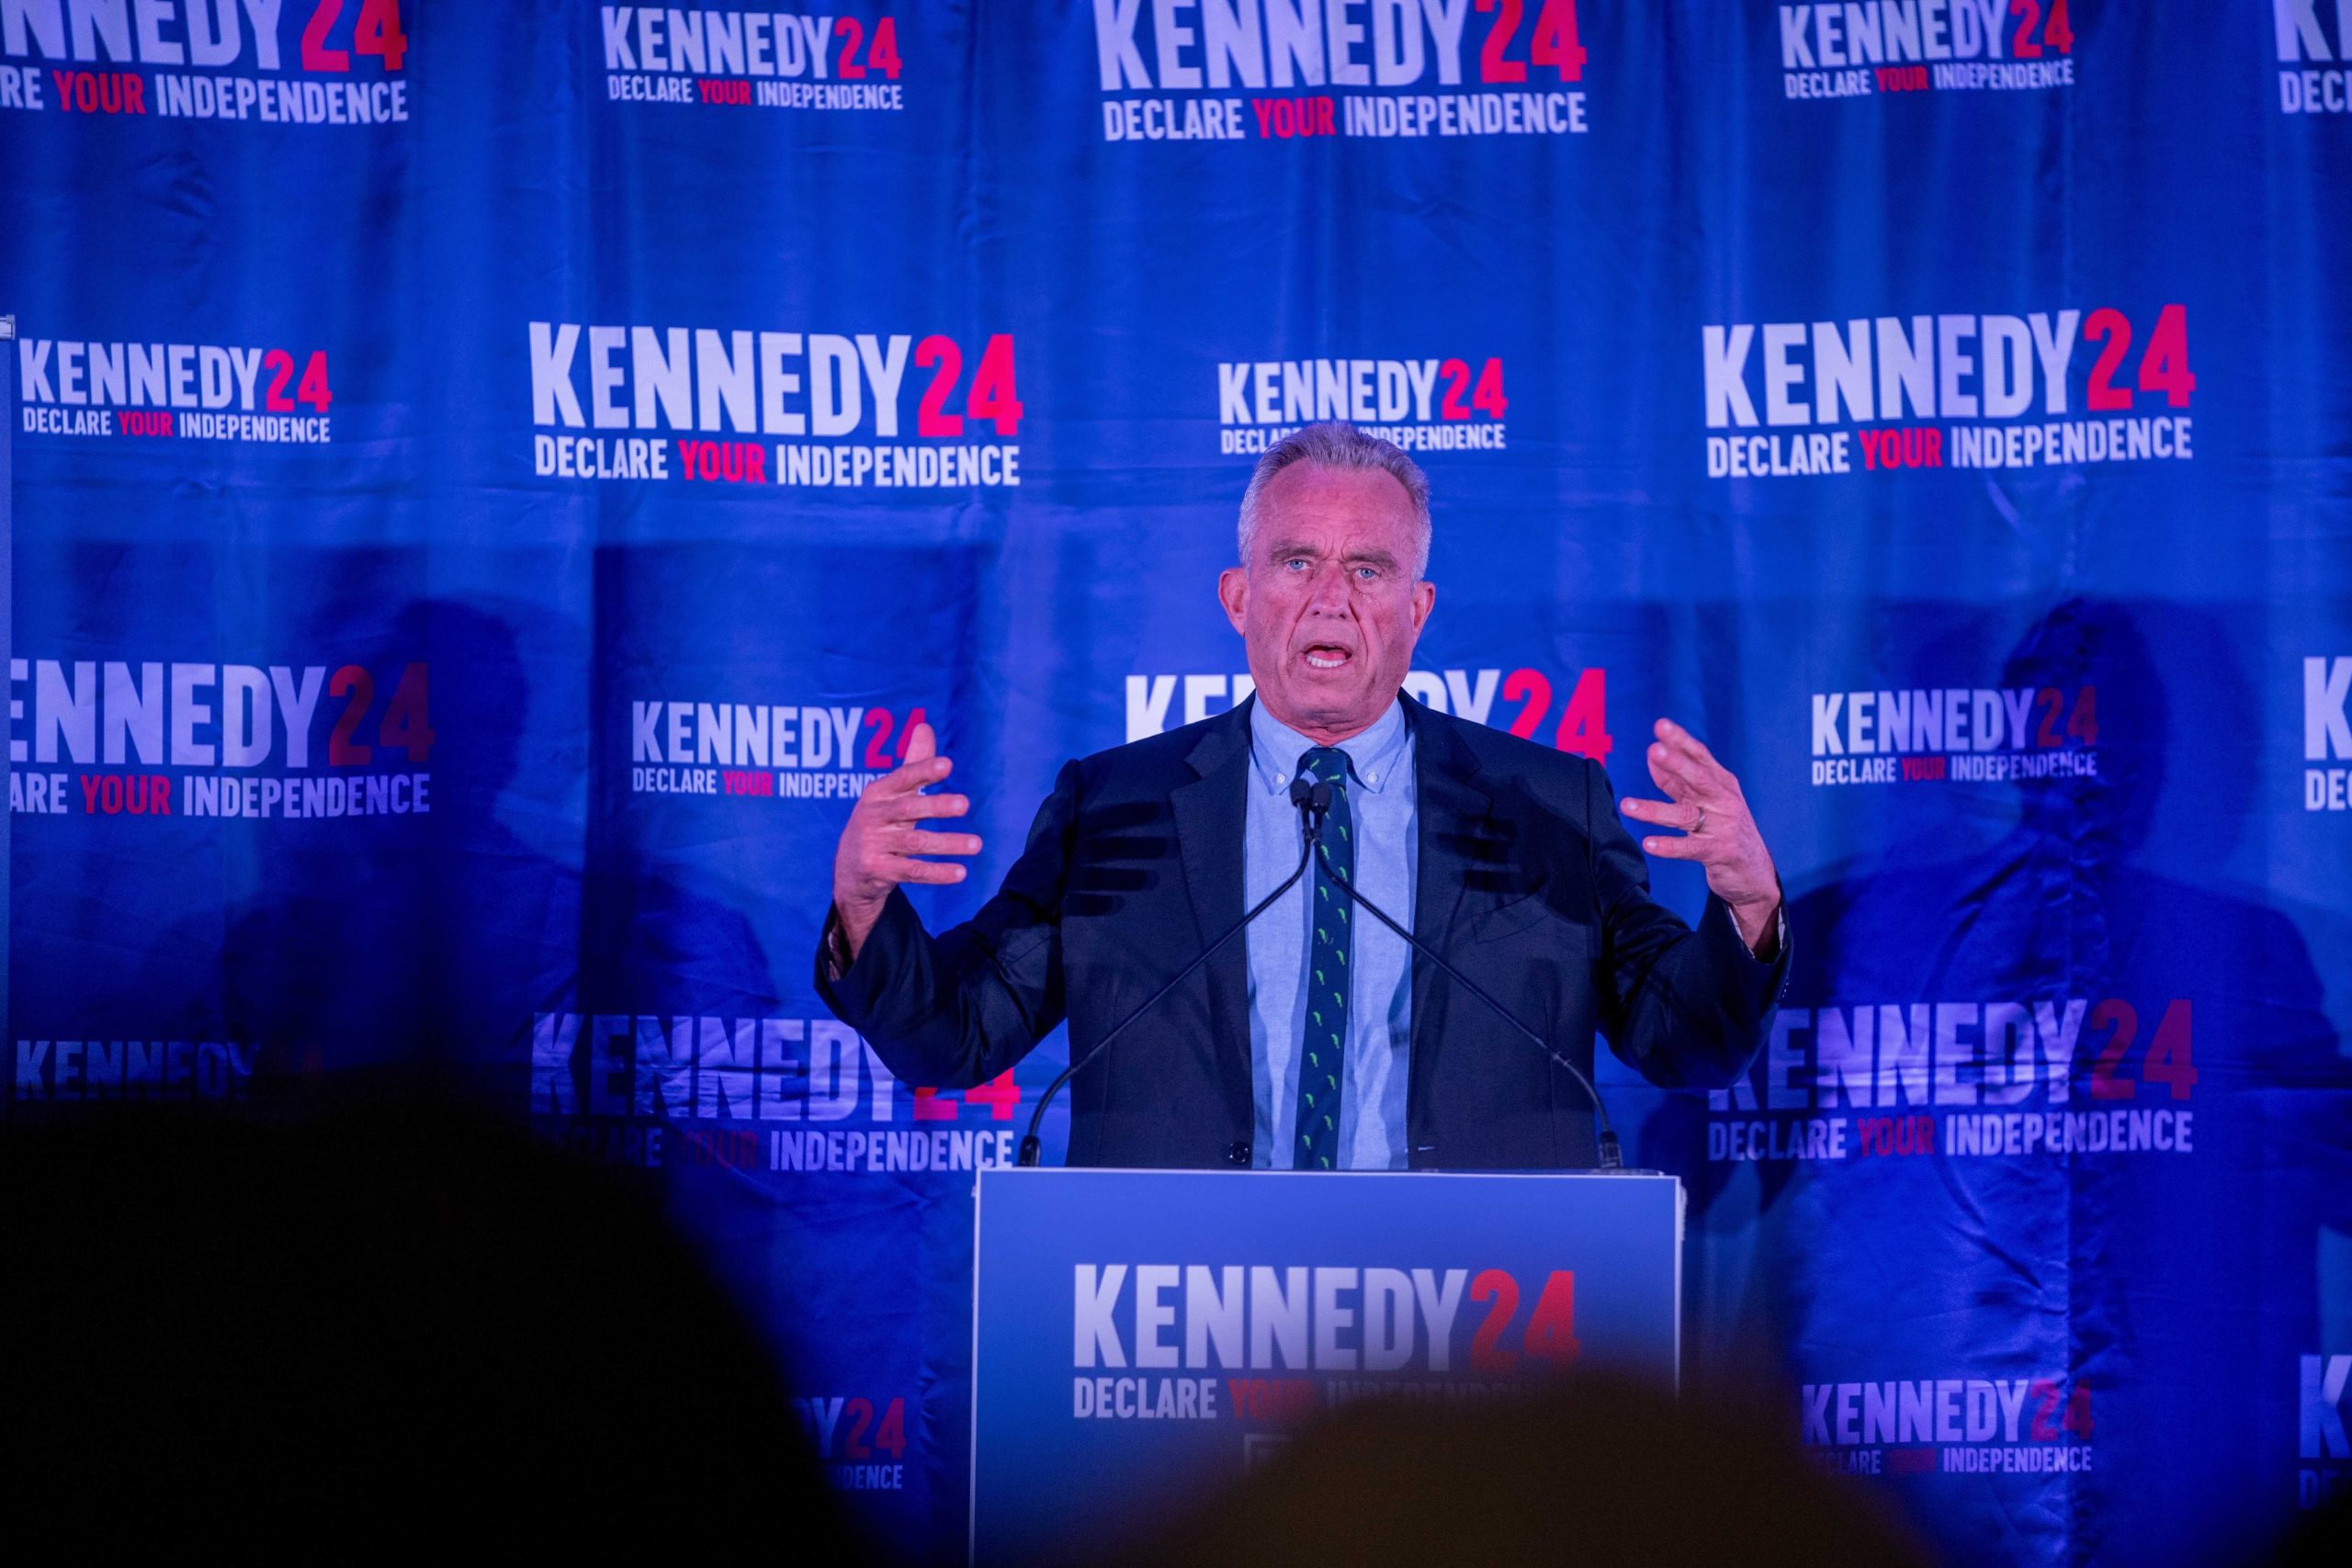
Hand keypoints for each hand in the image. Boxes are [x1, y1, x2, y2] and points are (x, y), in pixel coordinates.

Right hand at [830, 723, 981, 960]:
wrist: (850, 871)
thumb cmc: (878, 824)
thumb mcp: (890, 794)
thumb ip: (912, 764)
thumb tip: (925, 725)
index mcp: (877, 793)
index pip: (902, 778)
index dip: (923, 770)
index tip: (947, 765)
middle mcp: (872, 817)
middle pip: (907, 809)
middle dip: (935, 806)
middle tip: (965, 804)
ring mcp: (872, 845)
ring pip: (914, 844)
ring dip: (947, 844)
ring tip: (977, 844)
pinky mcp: (877, 870)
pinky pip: (912, 872)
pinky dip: (937, 873)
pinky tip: (961, 873)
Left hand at [1618, 718, 1781, 955]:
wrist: (1754, 870)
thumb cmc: (1723, 828)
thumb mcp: (1704, 800)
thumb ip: (1678, 781)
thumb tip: (1652, 754)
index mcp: (1721, 782)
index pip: (1700, 756)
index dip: (1681, 741)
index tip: (1660, 725)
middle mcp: (1724, 800)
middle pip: (1698, 778)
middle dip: (1676, 763)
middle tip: (1655, 749)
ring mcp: (1724, 826)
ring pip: (1684, 814)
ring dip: (1654, 809)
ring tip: (1627, 805)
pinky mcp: (1719, 852)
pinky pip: (1689, 848)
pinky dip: (1669, 846)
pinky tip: (1649, 843)